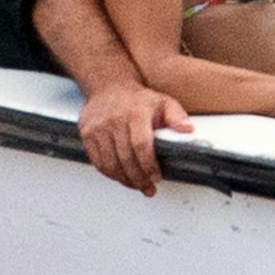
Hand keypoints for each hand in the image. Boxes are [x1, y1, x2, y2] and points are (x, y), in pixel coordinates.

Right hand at [77, 85, 193, 195]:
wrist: (108, 87)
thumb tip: (187, 129)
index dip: (149, 166)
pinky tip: (121, 176)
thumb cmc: (136, 99)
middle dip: (139, 179)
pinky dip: (110, 173)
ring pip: (110, 164)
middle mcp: (114, 120)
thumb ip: (177, 116)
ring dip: (124, 180)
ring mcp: (98, 128)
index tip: (156, 177)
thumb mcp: (162, 102)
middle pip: (126, 159)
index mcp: (135, 113)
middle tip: (148, 187)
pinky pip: (98, 161)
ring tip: (136, 185)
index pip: (141, 145)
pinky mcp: (87, 135)